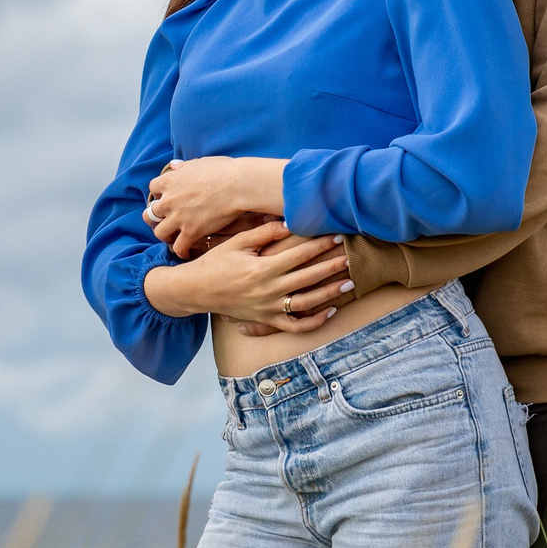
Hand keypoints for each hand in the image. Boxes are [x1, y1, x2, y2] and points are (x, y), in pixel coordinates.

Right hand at [142, 220, 352, 330]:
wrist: (196, 291)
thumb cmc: (216, 263)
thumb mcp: (236, 243)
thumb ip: (263, 233)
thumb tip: (289, 222)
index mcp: (262, 269)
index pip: (298, 255)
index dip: (320, 245)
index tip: (336, 235)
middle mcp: (268, 290)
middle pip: (308, 278)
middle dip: (331, 266)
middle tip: (350, 255)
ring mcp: (268, 308)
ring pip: (307, 303)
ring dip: (329, 293)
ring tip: (348, 282)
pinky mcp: (266, 320)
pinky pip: (295, 325)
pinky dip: (314, 321)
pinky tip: (330, 311)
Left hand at [144, 158, 286, 256]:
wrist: (237, 185)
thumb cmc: (223, 171)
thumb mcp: (199, 163)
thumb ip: (184, 167)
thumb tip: (174, 166)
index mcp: (170, 181)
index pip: (154, 188)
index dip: (159, 194)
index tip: (166, 198)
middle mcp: (169, 200)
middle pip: (151, 213)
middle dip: (156, 218)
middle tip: (164, 221)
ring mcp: (178, 217)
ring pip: (159, 232)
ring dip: (164, 236)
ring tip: (172, 238)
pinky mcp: (191, 232)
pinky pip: (178, 247)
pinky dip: (180, 251)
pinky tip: (185, 252)